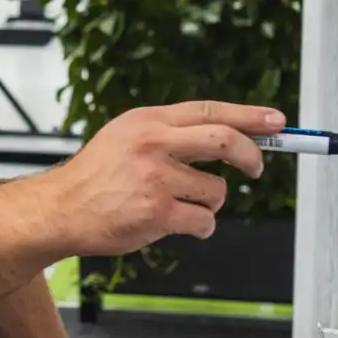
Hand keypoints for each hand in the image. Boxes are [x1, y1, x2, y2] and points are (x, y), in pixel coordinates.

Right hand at [52, 100, 284, 255]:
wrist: (60, 209)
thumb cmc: (95, 177)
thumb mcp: (125, 136)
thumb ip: (168, 132)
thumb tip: (225, 135)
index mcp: (147, 120)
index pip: (209, 111)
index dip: (249, 116)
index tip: (276, 121)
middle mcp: (153, 143)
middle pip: (225, 140)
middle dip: (252, 155)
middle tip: (257, 167)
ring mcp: (155, 178)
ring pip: (216, 190)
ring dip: (210, 202)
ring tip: (182, 206)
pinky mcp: (157, 212)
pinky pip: (204, 221)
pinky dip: (200, 227)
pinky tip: (176, 224)